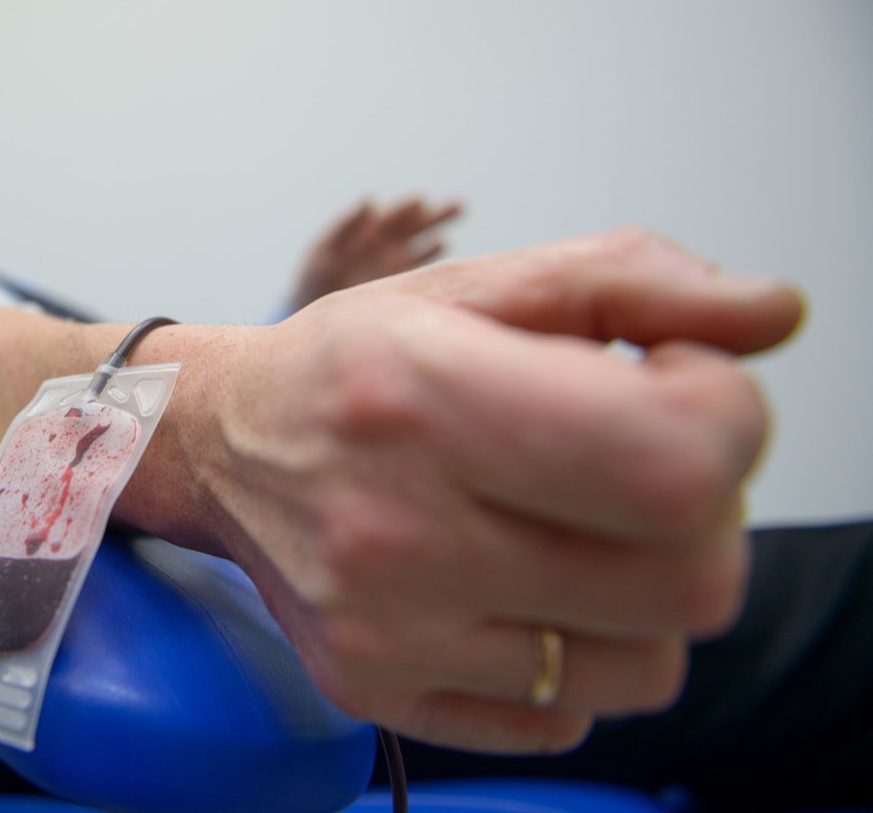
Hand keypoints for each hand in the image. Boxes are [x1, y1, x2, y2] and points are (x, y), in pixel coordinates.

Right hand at [200, 228, 802, 753]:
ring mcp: (386, 631)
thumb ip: (632, 279)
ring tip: (574, 525)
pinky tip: (518, 583)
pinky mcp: (379, 693)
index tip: (674, 384)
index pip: (678, 464)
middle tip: (630, 460)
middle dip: (701, 509)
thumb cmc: (358, 360)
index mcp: (423, 396)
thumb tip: (773, 314)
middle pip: (690, 580)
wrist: (219, 444)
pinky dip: (574, 650)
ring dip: (646, 588)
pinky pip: (567, 713)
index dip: (725, 418)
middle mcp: (395, 530)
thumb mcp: (479, 286)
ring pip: (651, 664)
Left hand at [289, 196, 462, 310]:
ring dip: (440, 231)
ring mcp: (397, 264)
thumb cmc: (316, 280)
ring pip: (424, 243)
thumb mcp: (325, 253)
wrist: (316, 315)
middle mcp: (386, 245)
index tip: (420, 202)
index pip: (391, 217)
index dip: (405, 209)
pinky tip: (444, 244)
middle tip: (460, 205)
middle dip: (436, 214)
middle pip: (414, 226)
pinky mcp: (403, 285)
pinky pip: (422, 269)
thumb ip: (345, 226)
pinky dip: (432, 257)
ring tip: (461, 219)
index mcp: (367, 233)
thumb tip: (369, 199)